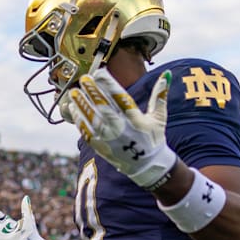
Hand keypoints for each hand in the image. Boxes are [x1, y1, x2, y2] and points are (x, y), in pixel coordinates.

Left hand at [63, 70, 176, 188]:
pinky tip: (72, 107)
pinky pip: (86, 132)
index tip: (100, 73)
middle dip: (93, 92)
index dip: (109, 85)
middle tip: (84, 79)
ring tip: (74, 92)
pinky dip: (79, 119)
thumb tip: (167, 74)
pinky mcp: (101, 147)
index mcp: (136, 120)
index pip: (120, 98)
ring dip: (81, 104)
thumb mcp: (159, 117)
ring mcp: (110, 139)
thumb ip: (160, 95)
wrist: (147, 166)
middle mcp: (122, 129)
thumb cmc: (153, 139)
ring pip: (92, 119)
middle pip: (104, 108)